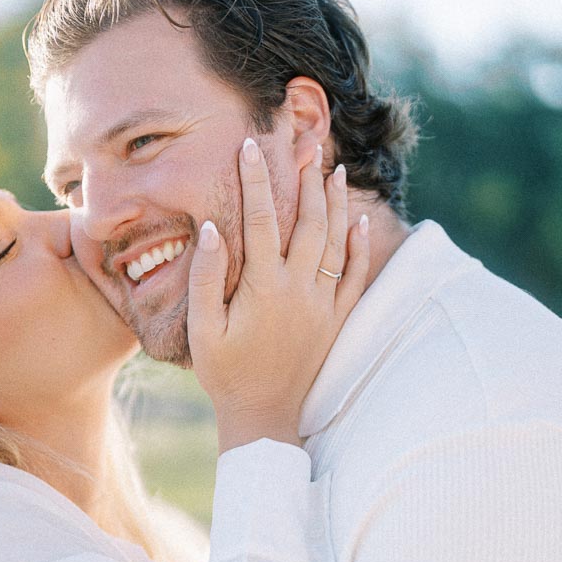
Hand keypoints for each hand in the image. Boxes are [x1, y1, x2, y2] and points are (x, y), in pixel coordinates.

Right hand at [187, 139, 369, 451]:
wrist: (265, 418)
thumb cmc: (225, 375)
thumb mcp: (202, 330)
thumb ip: (205, 278)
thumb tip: (212, 229)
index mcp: (263, 288)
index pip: (261, 219)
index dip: (256, 179)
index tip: (251, 146)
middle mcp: (299, 289)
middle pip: (307, 221)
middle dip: (305, 178)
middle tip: (307, 143)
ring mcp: (322, 305)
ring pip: (335, 242)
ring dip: (336, 203)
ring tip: (334, 170)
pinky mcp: (335, 321)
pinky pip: (354, 277)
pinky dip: (358, 247)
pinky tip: (359, 223)